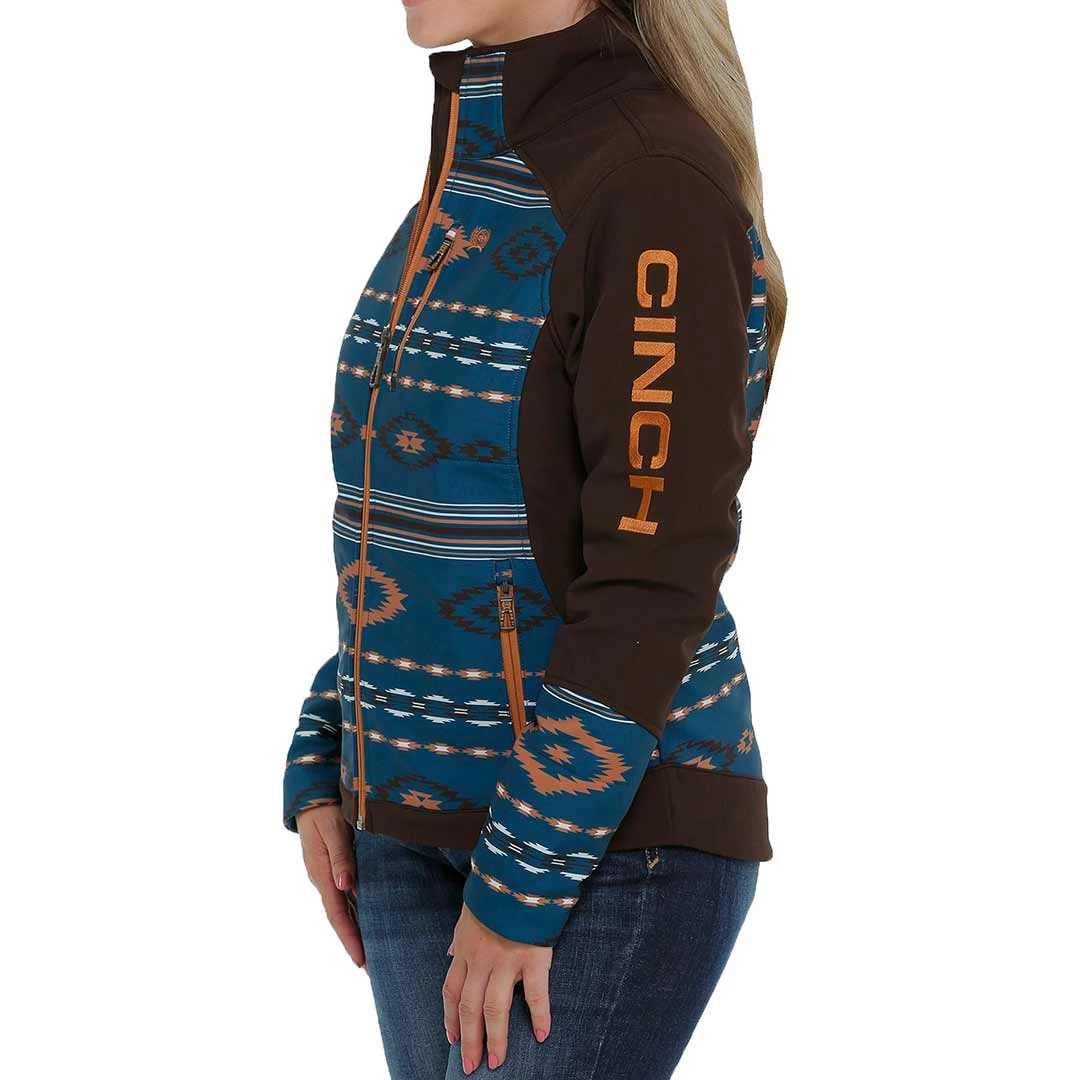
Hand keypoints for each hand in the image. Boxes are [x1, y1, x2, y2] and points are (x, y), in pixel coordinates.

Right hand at [296, 804, 364, 967]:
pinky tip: (366, 918)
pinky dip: (355, 911)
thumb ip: (340, 857)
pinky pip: (345, 895)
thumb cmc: (325, 810)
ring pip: (342, 908)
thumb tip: (344, 886)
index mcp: (322, 874)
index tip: (361, 960)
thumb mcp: (333, 830)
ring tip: (370, 950)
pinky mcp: (334, 866)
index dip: (349, 938)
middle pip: (340, 917)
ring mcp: (327, 874)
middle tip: (370, 967)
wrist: (311, 795)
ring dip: (354, 929)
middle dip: (353, 941)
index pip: (337, 914)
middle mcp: (324, 879)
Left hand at [443, 902, 550, 1072]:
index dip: (450, 1018)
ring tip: (498, 1061)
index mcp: (465, 949)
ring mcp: (506, 961)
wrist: (517, 873)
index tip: (451, 1038)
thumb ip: (460, 935)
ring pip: (495, 1008)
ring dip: (496, 1038)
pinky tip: (542, 1035)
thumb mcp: (468, 911)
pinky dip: (539, 1016)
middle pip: (470, 1008)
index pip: (452, 991)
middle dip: (469, 1040)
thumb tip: (450, 951)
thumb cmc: (494, 890)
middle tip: (471, 1065)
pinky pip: (535, 993)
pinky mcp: (533, 958)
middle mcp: (481, 960)